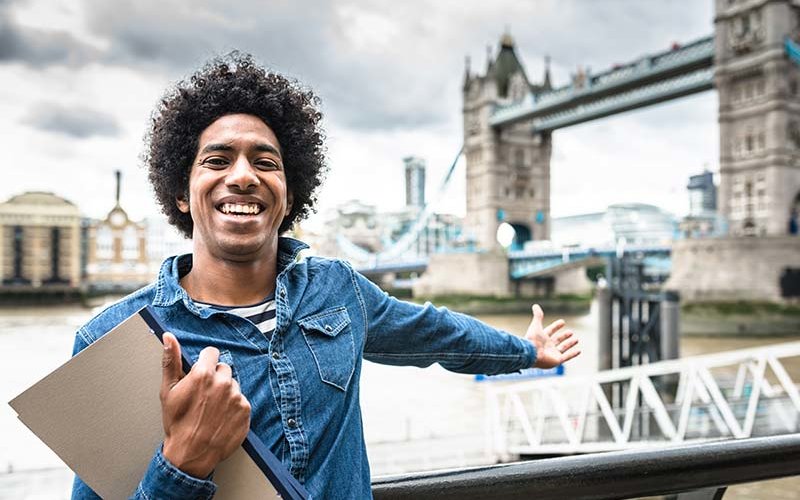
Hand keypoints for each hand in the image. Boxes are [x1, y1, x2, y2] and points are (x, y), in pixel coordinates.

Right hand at [160, 333, 250, 477]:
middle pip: (224, 369)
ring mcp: (236, 397)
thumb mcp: (168, 391)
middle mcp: (223, 382)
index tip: (201, 375)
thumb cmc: (177, 423)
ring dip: (225, 393)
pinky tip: (221, 417)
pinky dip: (234, 407)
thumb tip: (169, 337)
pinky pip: (242, 401)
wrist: (190, 454)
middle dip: (215, 378)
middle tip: (204, 396)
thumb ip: (171, 360)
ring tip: (212, 409)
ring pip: (233, 385)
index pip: (212, 353)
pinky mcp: (246, 410)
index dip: (205, 363)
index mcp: (203, 374)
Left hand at [525, 304, 580, 367]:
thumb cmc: (533, 340)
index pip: (550, 331)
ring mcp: (552, 354)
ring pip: (563, 348)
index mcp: (541, 338)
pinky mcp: (557, 360)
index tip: (563, 321)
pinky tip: (579, 350)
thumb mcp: (536, 325)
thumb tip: (535, 305)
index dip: (556, 326)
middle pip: (557, 340)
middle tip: (571, 332)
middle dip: (564, 336)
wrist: (531, 354)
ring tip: (577, 339)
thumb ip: (537, 316)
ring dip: (569, 344)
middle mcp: (547, 346)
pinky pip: (567, 357)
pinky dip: (573, 354)